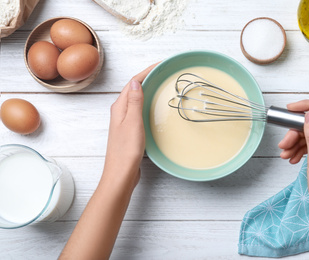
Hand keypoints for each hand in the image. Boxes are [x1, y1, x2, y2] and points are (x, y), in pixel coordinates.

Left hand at [103, 64, 156, 185]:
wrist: (121, 173)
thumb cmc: (126, 150)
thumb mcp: (133, 122)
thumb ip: (134, 102)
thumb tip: (135, 81)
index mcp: (119, 107)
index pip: (132, 83)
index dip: (146, 71)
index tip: (160, 64)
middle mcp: (120, 112)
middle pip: (134, 89)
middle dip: (148, 78)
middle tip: (164, 72)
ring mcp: (125, 121)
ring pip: (137, 99)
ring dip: (148, 90)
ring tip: (162, 84)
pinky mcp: (130, 130)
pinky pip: (139, 110)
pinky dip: (148, 103)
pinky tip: (155, 107)